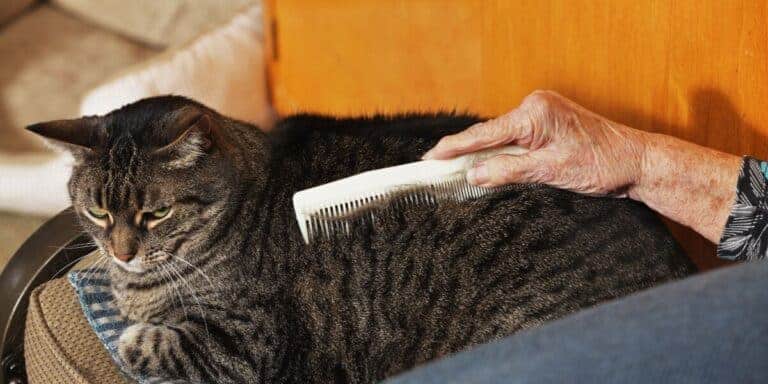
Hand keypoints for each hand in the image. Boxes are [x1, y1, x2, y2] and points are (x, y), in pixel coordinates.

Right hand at [423, 90, 647, 196]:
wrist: (637, 164)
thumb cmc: (603, 164)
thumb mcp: (550, 172)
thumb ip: (508, 171)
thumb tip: (473, 175)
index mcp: (534, 112)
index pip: (484, 134)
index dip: (454, 148)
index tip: (429, 158)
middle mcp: (536, 106)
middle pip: (490, 134)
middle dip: (465, 153)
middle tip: (436, 170)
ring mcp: (544, 114)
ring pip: (503, 138)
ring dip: (485, 156)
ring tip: (457, 172)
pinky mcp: (550, 125)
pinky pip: (517, 139)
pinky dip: (503, 154)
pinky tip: (489, 166)